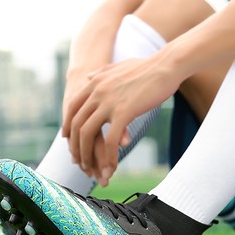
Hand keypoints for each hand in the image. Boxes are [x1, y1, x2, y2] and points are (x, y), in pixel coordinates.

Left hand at [62, 56, 178, 184]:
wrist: (167, 64)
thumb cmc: (147, 67)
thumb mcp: (118, 66)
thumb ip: (101, 73)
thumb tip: (88, 77)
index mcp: (95, 82)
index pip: (73, 107)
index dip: (67, 125)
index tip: (67, 138)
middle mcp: (97, 92)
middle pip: (76, 124)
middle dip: (75, 146)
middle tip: (78, 161)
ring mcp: (109, 102)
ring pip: (88, 134)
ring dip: (88, 155)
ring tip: (92, 169)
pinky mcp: (124, 112)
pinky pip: (111, 140)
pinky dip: (109, 156)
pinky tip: (112, 167)